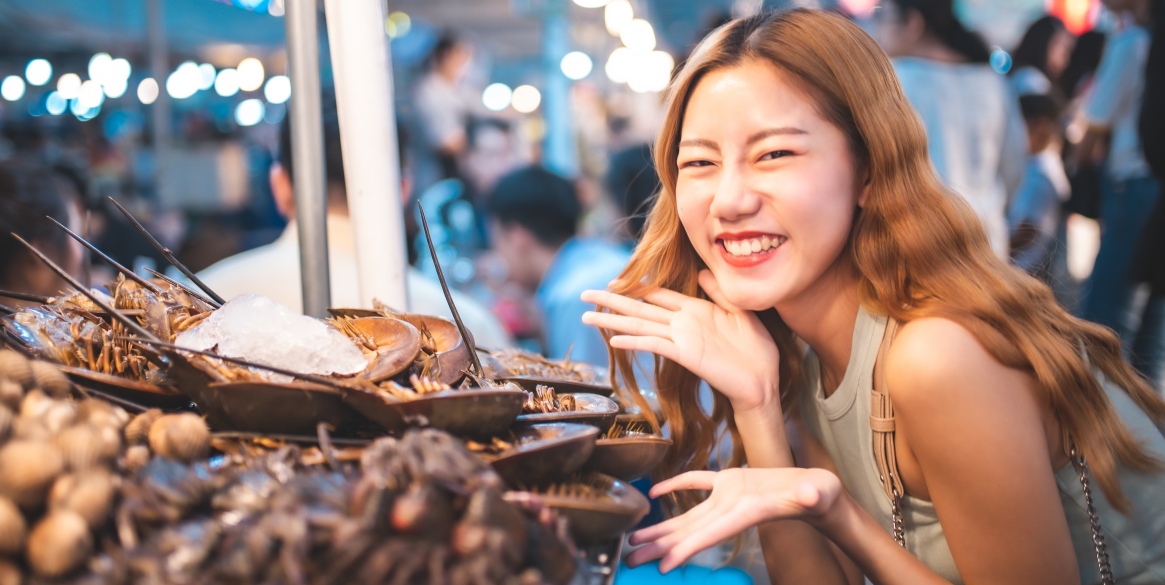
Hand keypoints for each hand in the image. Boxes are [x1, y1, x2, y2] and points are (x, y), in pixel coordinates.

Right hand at [580, 270, 779, 412]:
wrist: (764, 380)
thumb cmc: (757, 349)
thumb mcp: (740, 311)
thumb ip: (719, 291)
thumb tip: (702, 271)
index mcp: (694, 311)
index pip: (657, 295)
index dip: (636, 288)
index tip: (613, 282)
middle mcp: (682, 324)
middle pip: (640, 309)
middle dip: (612, 302)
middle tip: (585, 294)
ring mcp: (681, 340)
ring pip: (640, 325)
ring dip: (613, 320)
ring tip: (587, 316)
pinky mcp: (686, 355)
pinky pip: (656, 345)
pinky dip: (635, 341)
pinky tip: (614, 339)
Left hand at [626, 467, 842, 572]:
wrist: (819, 491)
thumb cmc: (819, 494)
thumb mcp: (816, 493)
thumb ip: (811, 495)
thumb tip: (810, 494)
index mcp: (745, 513)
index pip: (709, 535)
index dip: (685, 551)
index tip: (661, 566)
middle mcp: (730, 510)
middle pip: (688, 533)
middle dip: (659, 547)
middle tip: (629, 559)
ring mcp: (728, 497)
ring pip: (687, 516)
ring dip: (661, 527)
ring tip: (635, 538)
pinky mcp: (731, 482)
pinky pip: (696, 483)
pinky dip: (676, 486)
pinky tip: (657, 492)